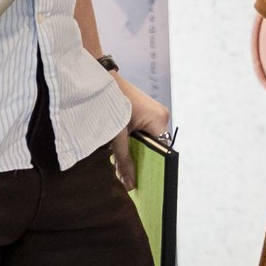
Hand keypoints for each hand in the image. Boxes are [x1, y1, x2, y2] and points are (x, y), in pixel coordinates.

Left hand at [107, 74, 169, 188]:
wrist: (103, 80)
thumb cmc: (111, 103)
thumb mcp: (116, 135)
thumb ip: (123, 160)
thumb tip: (130, 185)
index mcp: (159, 121)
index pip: (162, 152)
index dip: (152, 167)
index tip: (142, 181)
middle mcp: (162, 116)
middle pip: (155, 147)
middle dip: (140, 159)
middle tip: (126, 172)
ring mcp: (155, 113)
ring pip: (149, 140)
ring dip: (135, 149)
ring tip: (120, 156)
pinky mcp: (148, 111)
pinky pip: (145, 132)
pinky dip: (134, 140)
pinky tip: (122, 144)